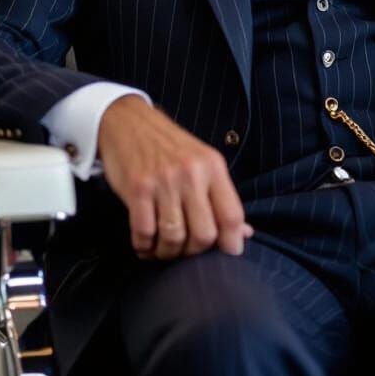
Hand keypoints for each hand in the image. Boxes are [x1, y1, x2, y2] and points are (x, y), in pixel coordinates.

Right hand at [97, 95, 252, 259]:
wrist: (129, 122)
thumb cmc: (169, 147)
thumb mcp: (203, 163)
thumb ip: (222, 199)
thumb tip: (245, 234)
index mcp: (213, 167)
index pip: (232, 215)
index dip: (232, 243)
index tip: (224, 253)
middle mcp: (192, 173)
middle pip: (204, 234)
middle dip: (194, 251)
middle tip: (185, 247)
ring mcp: (164, 181)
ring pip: (174, 239)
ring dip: (168, 252)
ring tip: (163, 246)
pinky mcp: (137, 188)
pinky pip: (144, 234)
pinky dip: (145, 247)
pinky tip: (146, 242)